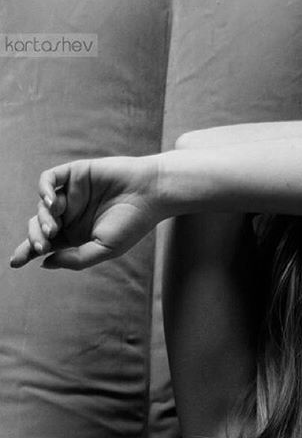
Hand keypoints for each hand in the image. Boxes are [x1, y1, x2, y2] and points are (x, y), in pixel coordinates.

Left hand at [9, 155, 161, 269]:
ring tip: (54, 228)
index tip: (14, 263)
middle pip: (39, 227)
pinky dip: (43, 190)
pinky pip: (48, 179)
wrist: (151, 193)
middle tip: (41, 246)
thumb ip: (76, 259)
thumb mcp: (105, 249)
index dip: (28, 252)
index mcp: (78, 236)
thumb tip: (44, 262)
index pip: (47, 245)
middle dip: (34, 238)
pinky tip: (51, 202)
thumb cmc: (133, 224)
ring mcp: (72, 194)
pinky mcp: (74, 174)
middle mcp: (72, 215)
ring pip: (42, 206)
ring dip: (42, 219)